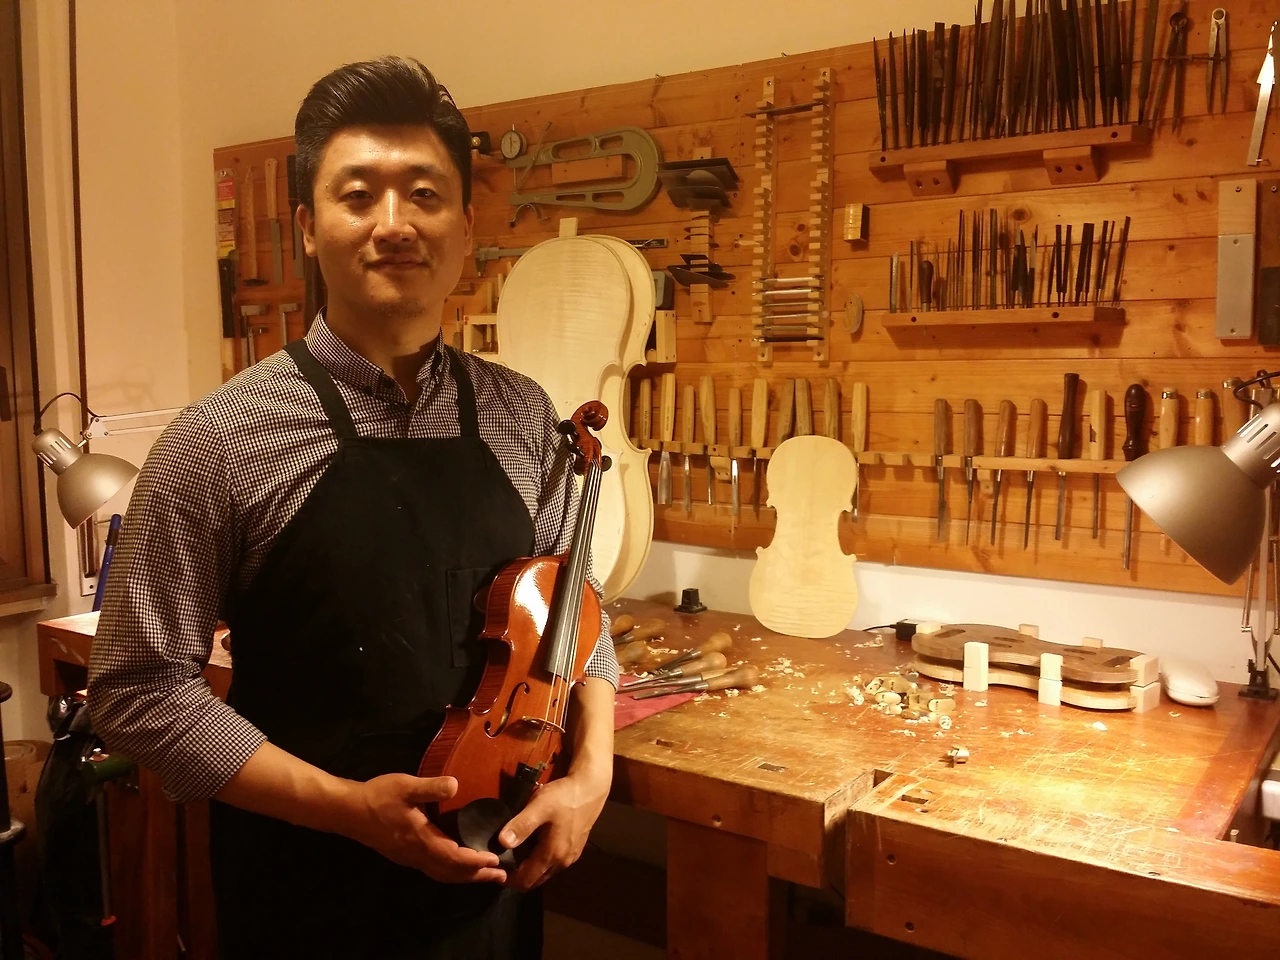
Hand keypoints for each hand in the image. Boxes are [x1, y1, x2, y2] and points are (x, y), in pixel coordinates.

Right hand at [346, 773, 506, 884]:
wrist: (348, 811)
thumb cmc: (378, 797)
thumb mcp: (406, 787)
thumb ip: (431, 788)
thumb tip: (455, 785)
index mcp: (422, 840)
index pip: (455, 858)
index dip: (476, 862)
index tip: (496, 861)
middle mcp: (417, 855)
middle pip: (452, 873)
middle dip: (477, 876)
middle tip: (501, 877)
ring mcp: (409, 858)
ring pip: (442, 874)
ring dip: (465, 876)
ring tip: (485, 875)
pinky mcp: (404, 856)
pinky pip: (433, 870)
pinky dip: (451, 872)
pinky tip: (457, 865)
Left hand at [498, 769, 609, 890]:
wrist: (590, 789)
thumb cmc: (563, 797)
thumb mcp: (539, 806)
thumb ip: (521, 825)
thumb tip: (502, 842)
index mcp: (552, 855)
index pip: (525, 881)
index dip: (507, 879)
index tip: (495, 867)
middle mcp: (562, 863)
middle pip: (534, 881)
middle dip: (516, 876)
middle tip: (502, 859)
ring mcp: (570, 858)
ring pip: (543, 874)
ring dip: (528, 869)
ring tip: (515, 851)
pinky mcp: (574, 851)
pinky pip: (552, 865)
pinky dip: (539, 862)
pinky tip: (533, 844)